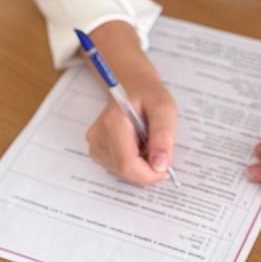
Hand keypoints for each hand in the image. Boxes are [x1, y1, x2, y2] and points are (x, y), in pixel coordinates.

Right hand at [83, 21, 177, 185]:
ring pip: (122, 172)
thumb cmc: (149, 96)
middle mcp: (98, 135)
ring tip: (147, 143)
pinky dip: (133, 164)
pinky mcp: (96, 151)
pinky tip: (138, 147)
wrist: (133, 88)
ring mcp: (94, 144)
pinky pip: (118, 169)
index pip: (127, 163)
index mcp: (113, 122)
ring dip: (140, 166)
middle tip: (159, 151)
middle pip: (124, 170)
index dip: (148, 174)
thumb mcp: (164, 108)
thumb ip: (163, 135)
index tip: (165, 168)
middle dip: (146, 169)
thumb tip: (160, 165)